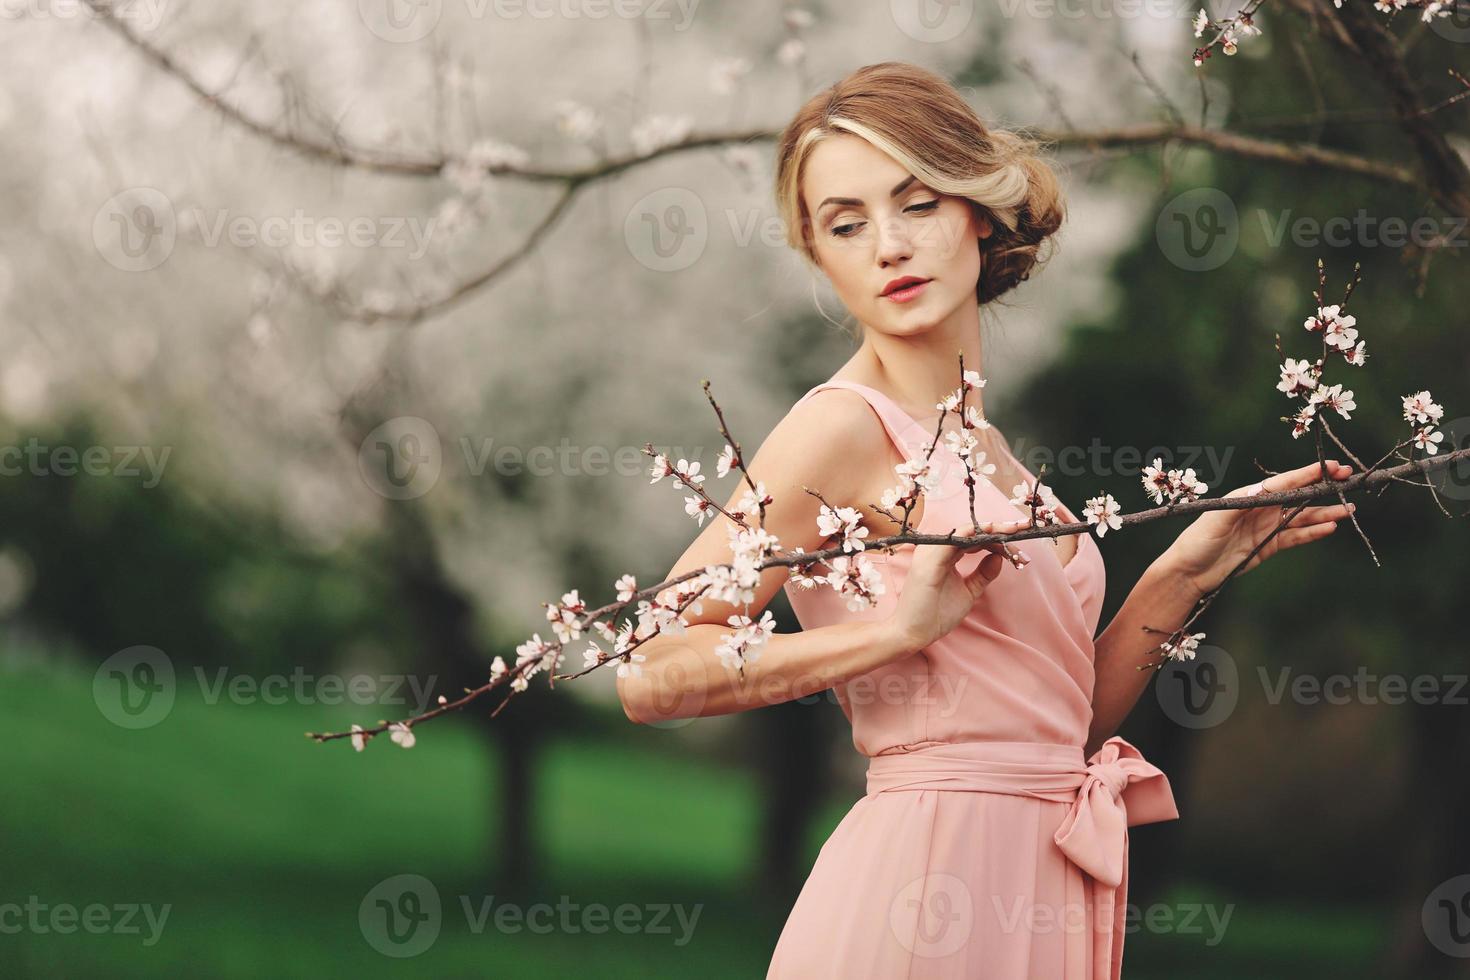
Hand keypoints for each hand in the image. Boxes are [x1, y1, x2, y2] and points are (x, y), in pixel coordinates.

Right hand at [884, 519, 1028, 653]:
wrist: (912, 634)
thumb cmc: (935, 614)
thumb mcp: (968, 592)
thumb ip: (982, 574)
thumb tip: (999, 557)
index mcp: (943, 554)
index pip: (972, 538)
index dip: (996, 536)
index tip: (1019, 537)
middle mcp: (936, 549)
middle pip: (971, 531)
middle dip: (999, 529)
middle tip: (1023, 527)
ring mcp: (931, 552)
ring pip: (965, 531)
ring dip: (991, 529)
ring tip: (1013, 530)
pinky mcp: (929, 560)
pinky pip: (954, 540)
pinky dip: (974, 534)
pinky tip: (993, 534)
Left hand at [1162, 459, 1356, 596]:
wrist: (1189, 573)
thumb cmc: (1197, 542)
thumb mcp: (1215, 520)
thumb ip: (1239, 505)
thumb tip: (1262, 490)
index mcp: (1249, 496)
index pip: (1285, 482)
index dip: (1309, 474)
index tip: (1332, 467)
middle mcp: (1261, 508)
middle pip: (1298, 496)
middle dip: (1323, 488)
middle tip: (1350, 480)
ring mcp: (1266, 527)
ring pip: (1302, 517)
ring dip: (1325, 513)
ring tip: (1349, 509)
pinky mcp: (1269, 546)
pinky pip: (1296, 537)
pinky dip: (1313, 532)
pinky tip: (1330, 527)